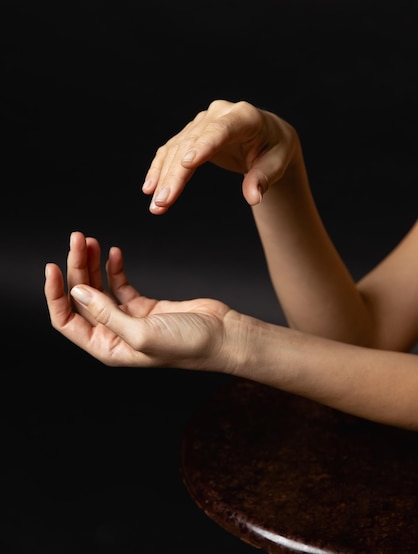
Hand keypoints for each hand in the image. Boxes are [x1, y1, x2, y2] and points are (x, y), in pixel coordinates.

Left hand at [44, 232, 236, 370]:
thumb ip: (106, 314)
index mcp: (107, 348)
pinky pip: (121, 284)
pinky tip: (114, 253)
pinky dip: (115, 268)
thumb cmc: (187, 344)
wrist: (223, 336)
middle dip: (76, 267)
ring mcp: (129, 319)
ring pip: (100, 287)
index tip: (52, 265)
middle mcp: (113, 334)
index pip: (67, 321)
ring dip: (93, 263)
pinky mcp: (144, 306)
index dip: (55, 294)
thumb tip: (76, 292)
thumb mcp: (141, 332)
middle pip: (83, 297)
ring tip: (91, 240)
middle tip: (79, 239)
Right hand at [142, 99, 298, 213]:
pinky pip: (170, 151)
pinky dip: (160, 169)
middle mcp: (219, 114)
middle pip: (192, 144)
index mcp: (244, 116)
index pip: (221, 131)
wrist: (266, 136)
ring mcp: (201, 122)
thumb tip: (253, 197)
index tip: (187, 164)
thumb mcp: (276, 164)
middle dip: (176, 174)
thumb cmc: (274, 150)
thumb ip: (263, 178)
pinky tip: (150, 187)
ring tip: (157, 204)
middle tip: (164, 201)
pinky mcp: (190, 134)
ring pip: (177, 149)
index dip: (204, 146)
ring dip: (164, 177)